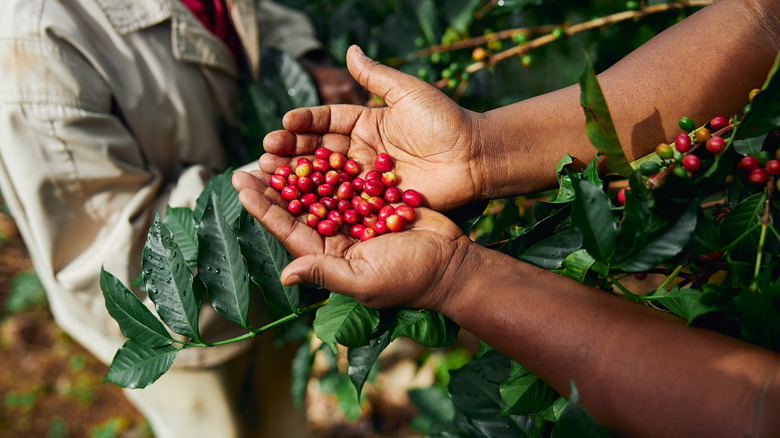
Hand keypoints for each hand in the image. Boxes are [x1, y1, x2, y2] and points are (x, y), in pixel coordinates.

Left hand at [232, 170, 473, 309]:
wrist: (452, 262)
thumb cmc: (409, 278)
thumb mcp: (364, 280)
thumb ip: (325, 273)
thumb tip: (286, 276)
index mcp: (328, 256)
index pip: (288, 229)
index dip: (264, 208)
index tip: (241, 185)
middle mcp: (337, 237)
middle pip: (298, 207)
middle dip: (274, 186)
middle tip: (251, 162)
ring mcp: (356, 218)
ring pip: (320, 190)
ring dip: (299, 172)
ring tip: (277, 149)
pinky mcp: (375, 202)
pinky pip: (348, 181)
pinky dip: (331, 165)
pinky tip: (315, 146)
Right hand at [262, 45, 487, 210]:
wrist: (475, 157)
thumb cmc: (445, 120)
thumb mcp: (408, 92)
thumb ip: (376, 76)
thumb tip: (350, 49)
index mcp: (367, 123)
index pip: (328, 121)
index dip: (305, 122)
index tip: (283, 122)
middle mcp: (362, 151)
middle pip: (320, 151)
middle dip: (292, 151)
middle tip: (265, 153)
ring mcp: (367, 178)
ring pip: (326, 178)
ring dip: (298, 178)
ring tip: (270, 175)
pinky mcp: (376, 202)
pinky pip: (346, 201)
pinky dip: (322, 203)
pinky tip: (298, 203)